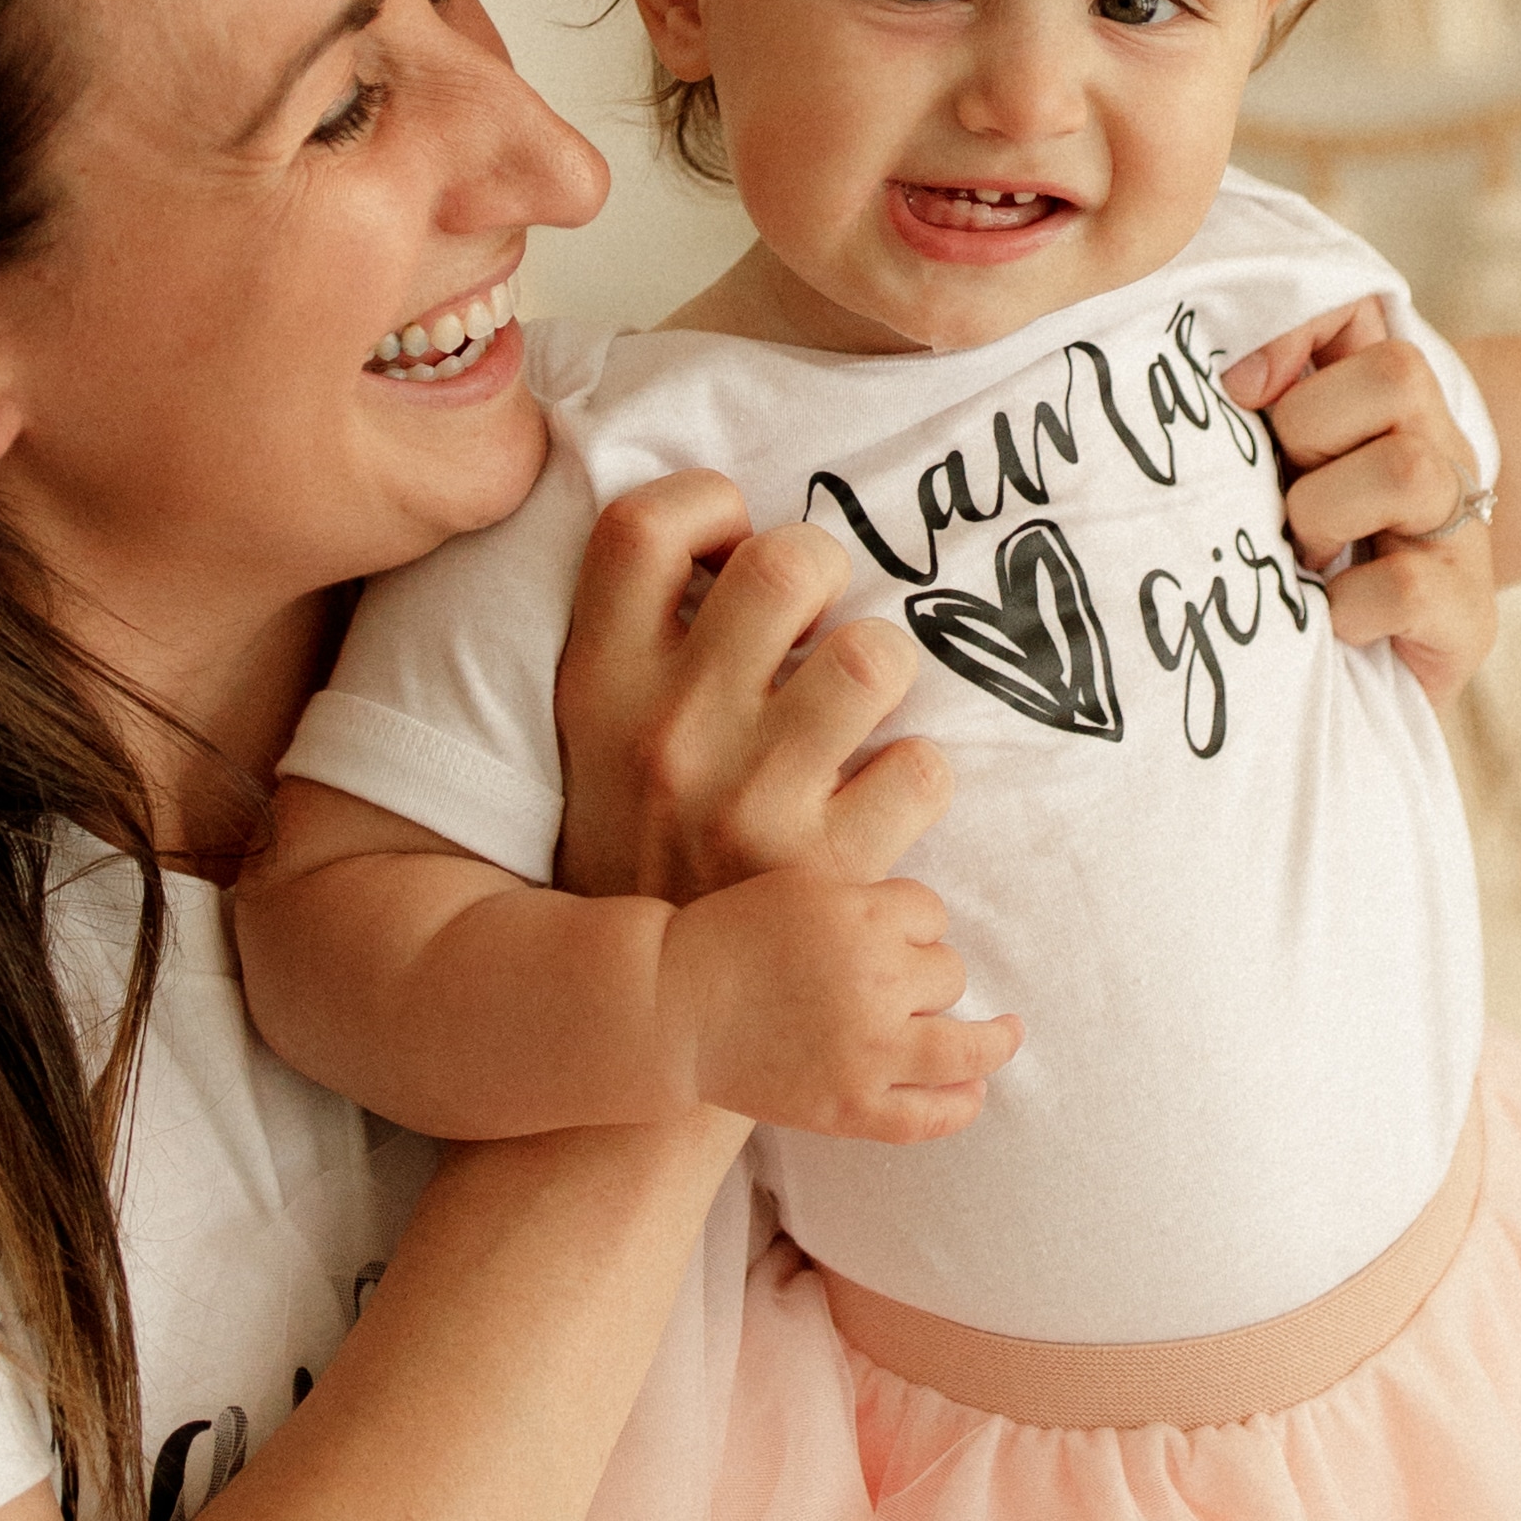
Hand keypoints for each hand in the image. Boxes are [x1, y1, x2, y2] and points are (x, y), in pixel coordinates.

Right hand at [552, 472, 950, 901]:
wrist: (652, 1015)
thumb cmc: (639, 844)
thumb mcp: (596, 737)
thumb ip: (644, 641)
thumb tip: (737, 540)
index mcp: (598, 685)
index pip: (641, 526)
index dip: (705, 505)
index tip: (730, 545)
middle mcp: (666, 733)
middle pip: (787, 564)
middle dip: (825, 574)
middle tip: (817, 621)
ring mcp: (749, 801)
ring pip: (874, 656)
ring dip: (882, 670)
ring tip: (856, 706)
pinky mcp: (826, 871)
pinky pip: (924, 767)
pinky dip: (915, 776)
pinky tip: (878, 795)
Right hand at [657, 859, 1020, 1140]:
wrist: (671, 1006)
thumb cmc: (730, 939)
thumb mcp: (801, 886)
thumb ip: (869, 898)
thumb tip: (937, 926)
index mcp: (862, 916)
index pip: (932, 913)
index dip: (913, 923)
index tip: (881, 933)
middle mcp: (876, 982)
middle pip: (949, 973)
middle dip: (926, 973)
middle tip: (885, 980)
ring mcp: (869, 1052)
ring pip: (964, 1043)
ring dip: (988, 1040)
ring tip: (1005, 1035)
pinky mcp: (851, 1106)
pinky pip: (929, 1115)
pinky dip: (961, 1105)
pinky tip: (976, 1091)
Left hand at [1211, 294, 1501, 703]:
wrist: (1373, 684)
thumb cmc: (1299, 567)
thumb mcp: (1272, 466)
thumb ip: (1258, 403)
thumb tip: (1237, 376)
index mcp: (1391, 405)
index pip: (1361, 309)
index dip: (1295, 336)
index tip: (1239, 392)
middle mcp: (1440, 452)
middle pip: (1398, 377)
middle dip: (1311, 430)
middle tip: (1281, 493)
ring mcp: (1463, 533)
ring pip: (1409, 470)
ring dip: (1327, 513)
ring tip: (1304, 557)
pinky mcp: (1470, 617)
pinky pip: (1407, 585)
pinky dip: (1349, 606)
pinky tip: (1332, 621)